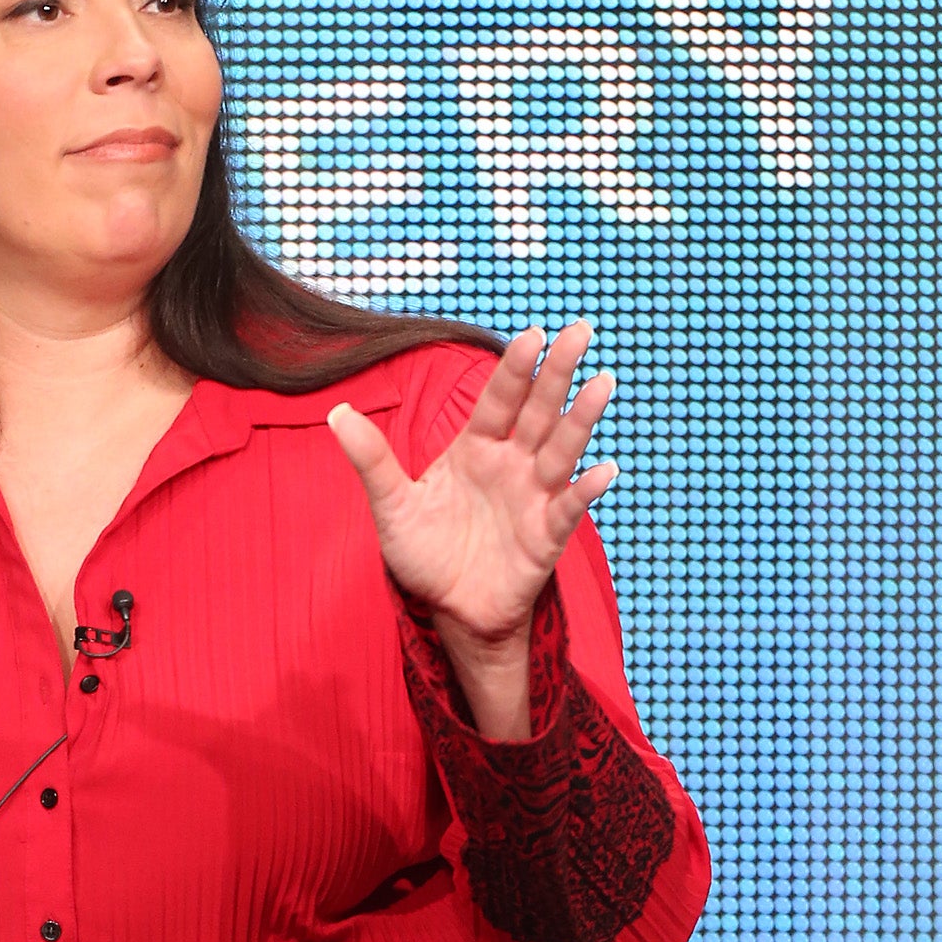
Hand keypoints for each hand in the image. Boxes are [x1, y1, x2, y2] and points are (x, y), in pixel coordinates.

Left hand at [327, 318, 617, 652]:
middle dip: (558, 372)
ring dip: (581, 418)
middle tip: (580, 331)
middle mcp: (511, 464)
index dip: (516, 368)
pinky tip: (604, 471)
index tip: (533, 334)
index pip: (499, 399)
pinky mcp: (546, 536)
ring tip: (602, 383)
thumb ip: (371, 460)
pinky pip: (569, 508)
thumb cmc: (424, 554)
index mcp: (476, 448)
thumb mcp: (392, 507)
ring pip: (561, 450)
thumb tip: (336, 413)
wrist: (450, 610)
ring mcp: (533, 497)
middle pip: (538, 410)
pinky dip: (586, 491)